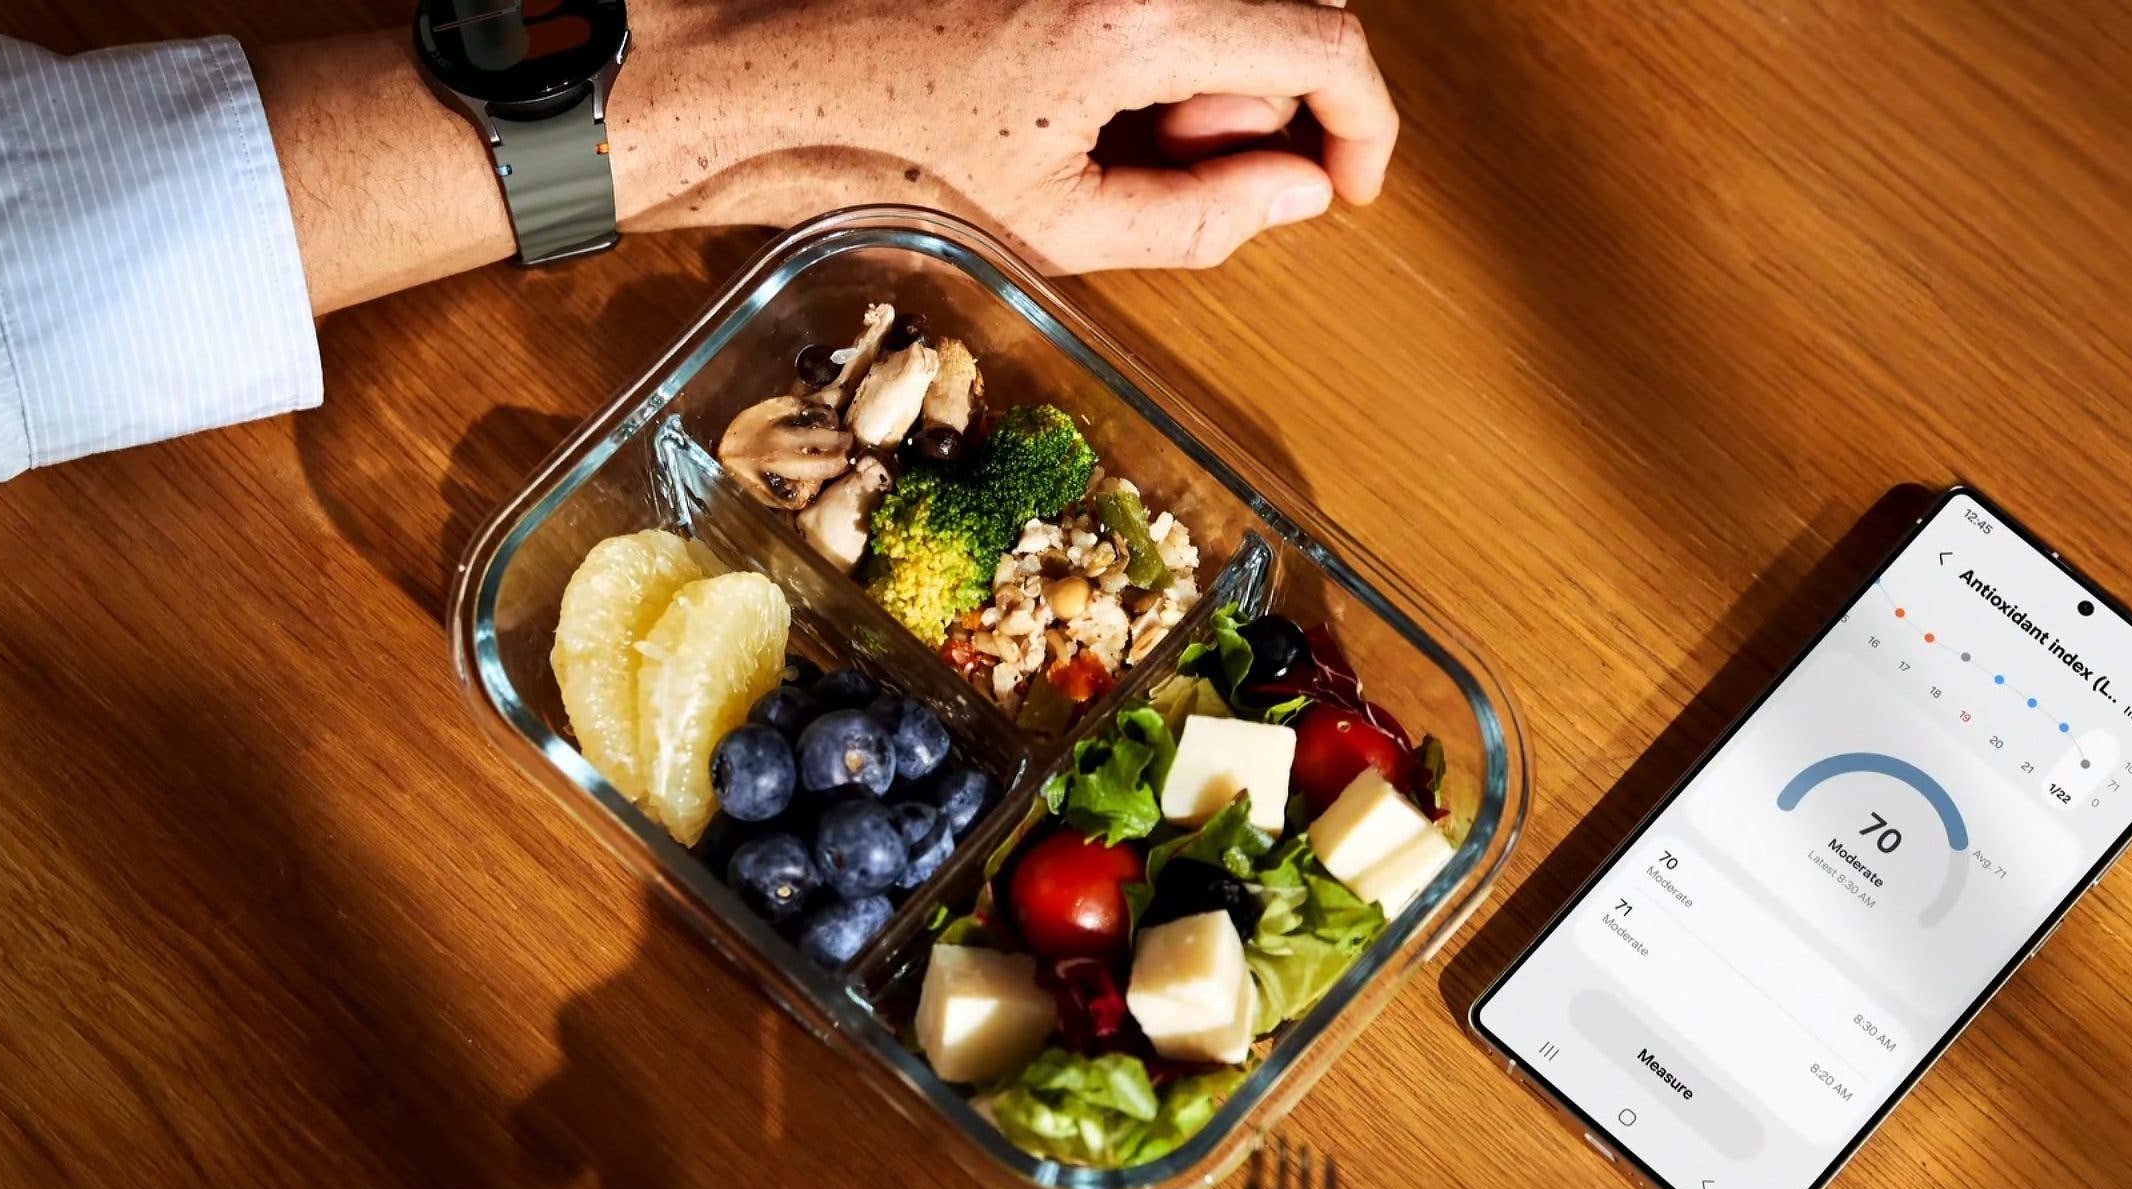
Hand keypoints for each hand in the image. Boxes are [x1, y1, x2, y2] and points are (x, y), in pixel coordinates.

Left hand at [615, 0, 1398, 271]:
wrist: (769, 69)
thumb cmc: (882, 149)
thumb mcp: (1056, 224)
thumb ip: (1203, 215)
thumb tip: (1299, 192)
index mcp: (1138, 19)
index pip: (1326, 44)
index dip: (1363, 123)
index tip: (1348, 180)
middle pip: (1292, 1)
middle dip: (1269, 93)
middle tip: (1184, 154)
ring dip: (1215, 57)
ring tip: (1117, 115)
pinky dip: (1165, 31)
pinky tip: (1091, 72)